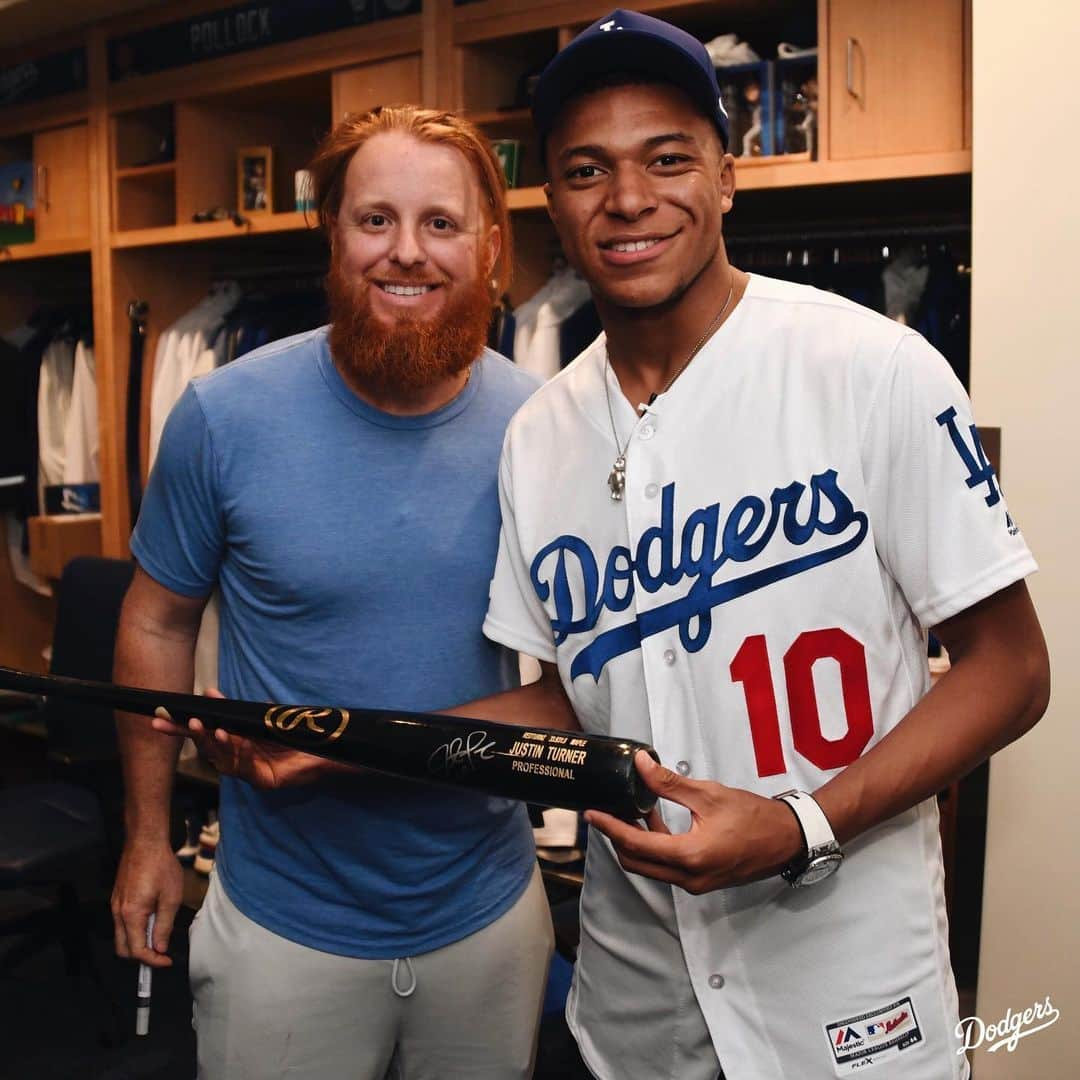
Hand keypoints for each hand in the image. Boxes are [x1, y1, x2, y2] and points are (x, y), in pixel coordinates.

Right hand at [111, 838, 182, 967]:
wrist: (145, 842)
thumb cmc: (161, 867)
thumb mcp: (171, 897)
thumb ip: (164, 925)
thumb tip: (160, 948)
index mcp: (131, 915)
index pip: (137, 950)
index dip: (152, 960)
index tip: (167, 961)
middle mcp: (118, 913)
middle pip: (123, 948)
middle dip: (141, 956)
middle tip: (161, 952)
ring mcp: (115, 905)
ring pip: (121, 936)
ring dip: (138, 942)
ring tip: (159, 935)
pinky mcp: (117, 898)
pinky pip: (122, 922)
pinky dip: (134, 929)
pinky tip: (152, 919)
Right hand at [151, 688, 329, 789]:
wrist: (324, 751)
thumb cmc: (293, 735)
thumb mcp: (261, 718)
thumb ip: (235, 710)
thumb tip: (209, 692)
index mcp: (234, 743)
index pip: (202, 734)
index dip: (181, 727)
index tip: (160, 716)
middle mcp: (237, 759)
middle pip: (206, 748)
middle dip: (191, 734)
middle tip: (178, 721)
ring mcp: (249, 771)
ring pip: (223, 759)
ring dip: (214, 742)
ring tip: (206, 726)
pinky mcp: (264, 781)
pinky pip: (246, 766)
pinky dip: (240, 752)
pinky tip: (236, 739)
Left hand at [584, 751, 804, 893]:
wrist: (787, 840)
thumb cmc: (753, 816)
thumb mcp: (709, 794)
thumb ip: (669, 783)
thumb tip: (641, 763)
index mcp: (689, 856)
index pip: (636, 845)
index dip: (610, 828)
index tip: (592, 814)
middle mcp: (688, 878)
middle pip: (637, 863)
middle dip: (618, 838)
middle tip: (609, 812)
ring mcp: (696, 884)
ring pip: (651, 868)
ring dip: (637, 844)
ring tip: (633, 811)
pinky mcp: (702, 882)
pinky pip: (667, 869)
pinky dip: (655, 849)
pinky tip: (656, 822)